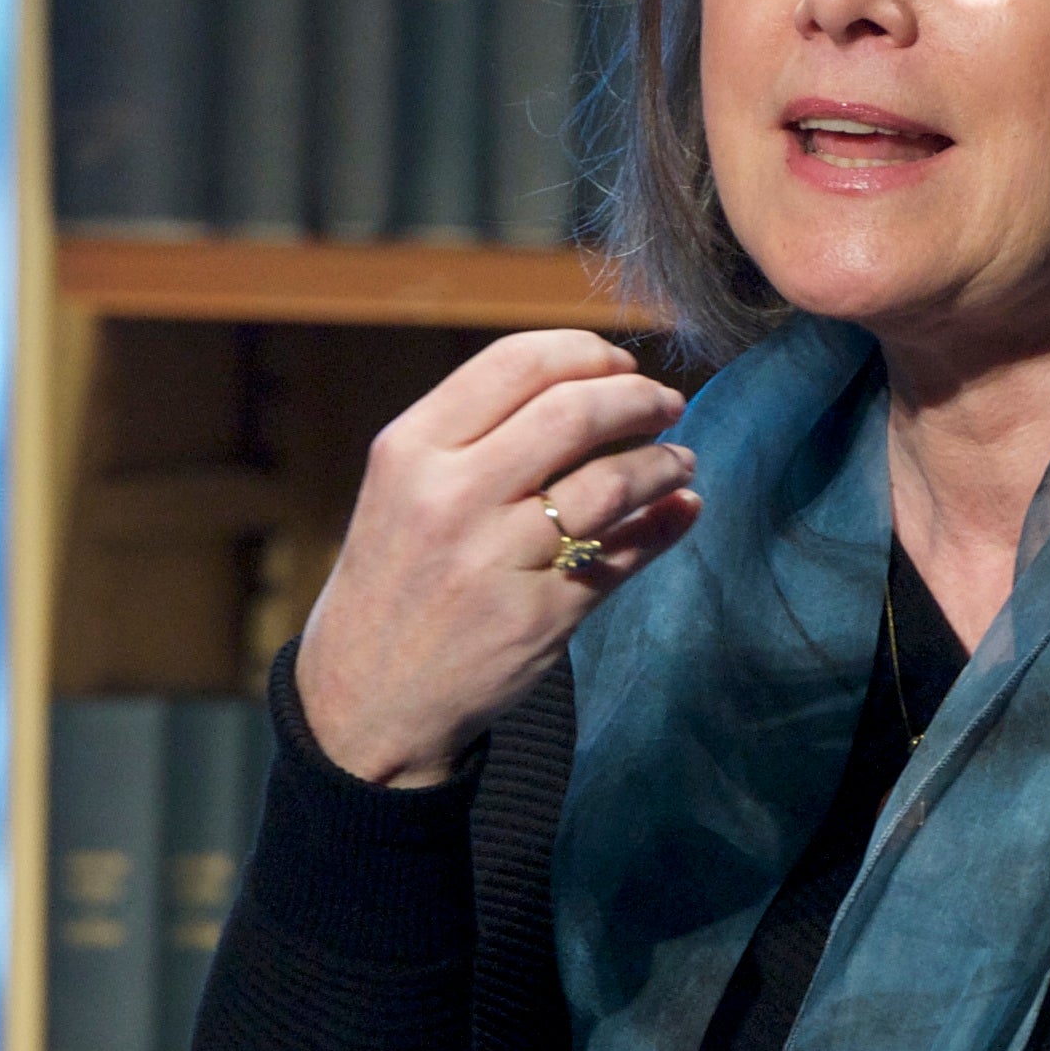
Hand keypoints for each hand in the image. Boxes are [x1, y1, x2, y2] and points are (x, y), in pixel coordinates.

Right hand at [293, 331, 700, 786]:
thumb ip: (477, 435)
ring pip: (611, 482)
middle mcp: (452, 496)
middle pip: (573, 412)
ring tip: (679, 459)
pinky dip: (667, 523)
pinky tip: (682, 507)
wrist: (367, 697)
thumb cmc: (395, 579)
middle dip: (637, 398)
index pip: (516, 363)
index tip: (620, 364)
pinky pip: (625, 554)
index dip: (585, 352)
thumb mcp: (403, 489)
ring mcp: (499, 559)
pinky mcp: (542, 615)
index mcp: (412, 450)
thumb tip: (590, 383)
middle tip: (665, 404)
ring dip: (663, 462)